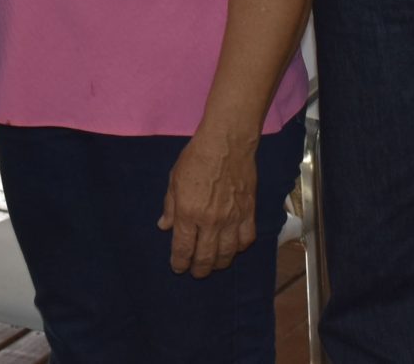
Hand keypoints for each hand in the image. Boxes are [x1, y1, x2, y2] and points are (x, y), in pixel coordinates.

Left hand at [159, 127, 257, 275]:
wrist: (227, 142)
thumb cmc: (196, 158)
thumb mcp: (174, 179)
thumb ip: (170, 206)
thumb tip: (164, 227)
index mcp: (189, 213)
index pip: (183, 249)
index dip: (179, 263)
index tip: (178, 268)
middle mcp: (211, 221)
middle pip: (205, 257)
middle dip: (199, 269)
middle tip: (196, 272)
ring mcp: (232, 218)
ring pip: (227, 253)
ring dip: (219, 263)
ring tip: (214, 264)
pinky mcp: (249, 212)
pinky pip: (246, 239)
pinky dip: (239, 247)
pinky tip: (234, 247)